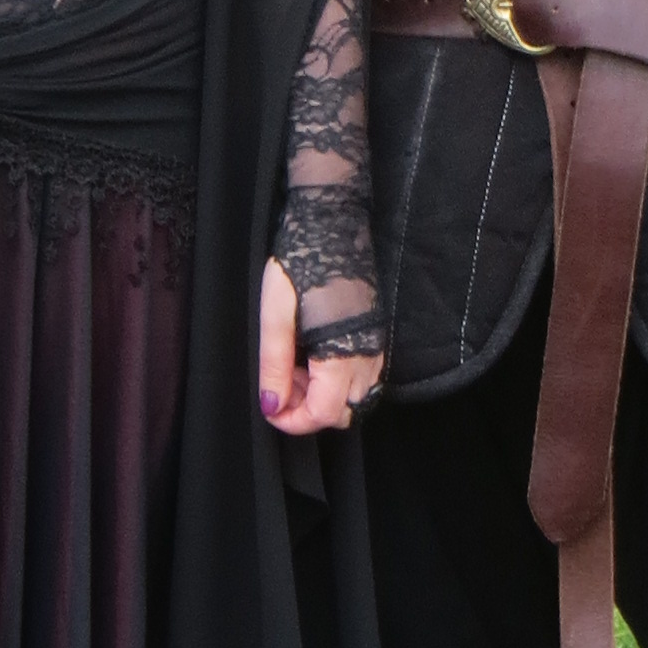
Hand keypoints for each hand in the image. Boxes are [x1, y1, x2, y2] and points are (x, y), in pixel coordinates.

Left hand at [257, 256, 383, 437]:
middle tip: (281, 379)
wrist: (332, 226)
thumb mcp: (276, 315)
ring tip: (295, 364)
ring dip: (321, 395)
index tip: (271, 406)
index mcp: (341, 353)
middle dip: (307, 408)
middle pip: (341, 412)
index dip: (294, 421)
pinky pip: (361, 378)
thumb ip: (274, 364)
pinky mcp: (375, 337)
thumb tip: (271, 405)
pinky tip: (313, 355)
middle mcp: (366, 357)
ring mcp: (375, 347)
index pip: (324, 414)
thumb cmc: (300, 265)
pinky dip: (335, 380)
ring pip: (352, 397)